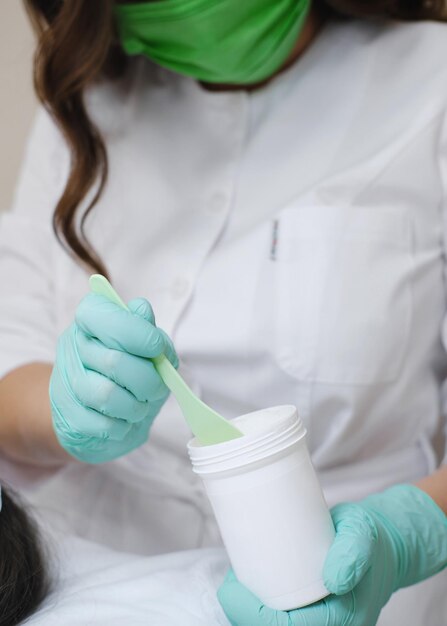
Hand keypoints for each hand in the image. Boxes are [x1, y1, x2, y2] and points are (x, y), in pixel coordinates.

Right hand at [50, 293, 177, 462]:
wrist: (101, 416)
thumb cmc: (130, 374)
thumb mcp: (146, 348)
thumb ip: (147, 330)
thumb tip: (142, 309)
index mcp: (90, 321)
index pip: (101, 314)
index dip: (134, 330)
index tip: (156, 348)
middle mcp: (72, 347)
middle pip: (114, 361)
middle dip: (148, 380)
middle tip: (157, 388)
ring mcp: (66, 383)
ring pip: (108, 395)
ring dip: (136, 406)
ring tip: (141, 406)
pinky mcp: (68, 418)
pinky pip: (103, 425)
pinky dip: (124, 427)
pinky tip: (124, 421)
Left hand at [218, 484, 446, 625]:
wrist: (386, 543)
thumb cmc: (371, 537)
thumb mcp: (362, 536)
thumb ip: (352, 553)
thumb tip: (333, 580)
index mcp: (341, 620)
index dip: (250, 614)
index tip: (229, 589)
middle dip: (244, 614)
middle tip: (229, 583)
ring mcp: (322, 622)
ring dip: (250, 614)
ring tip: (234, 585)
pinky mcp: (314, 613)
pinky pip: (283, 619)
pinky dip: (260, 611)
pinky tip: (245, 594)